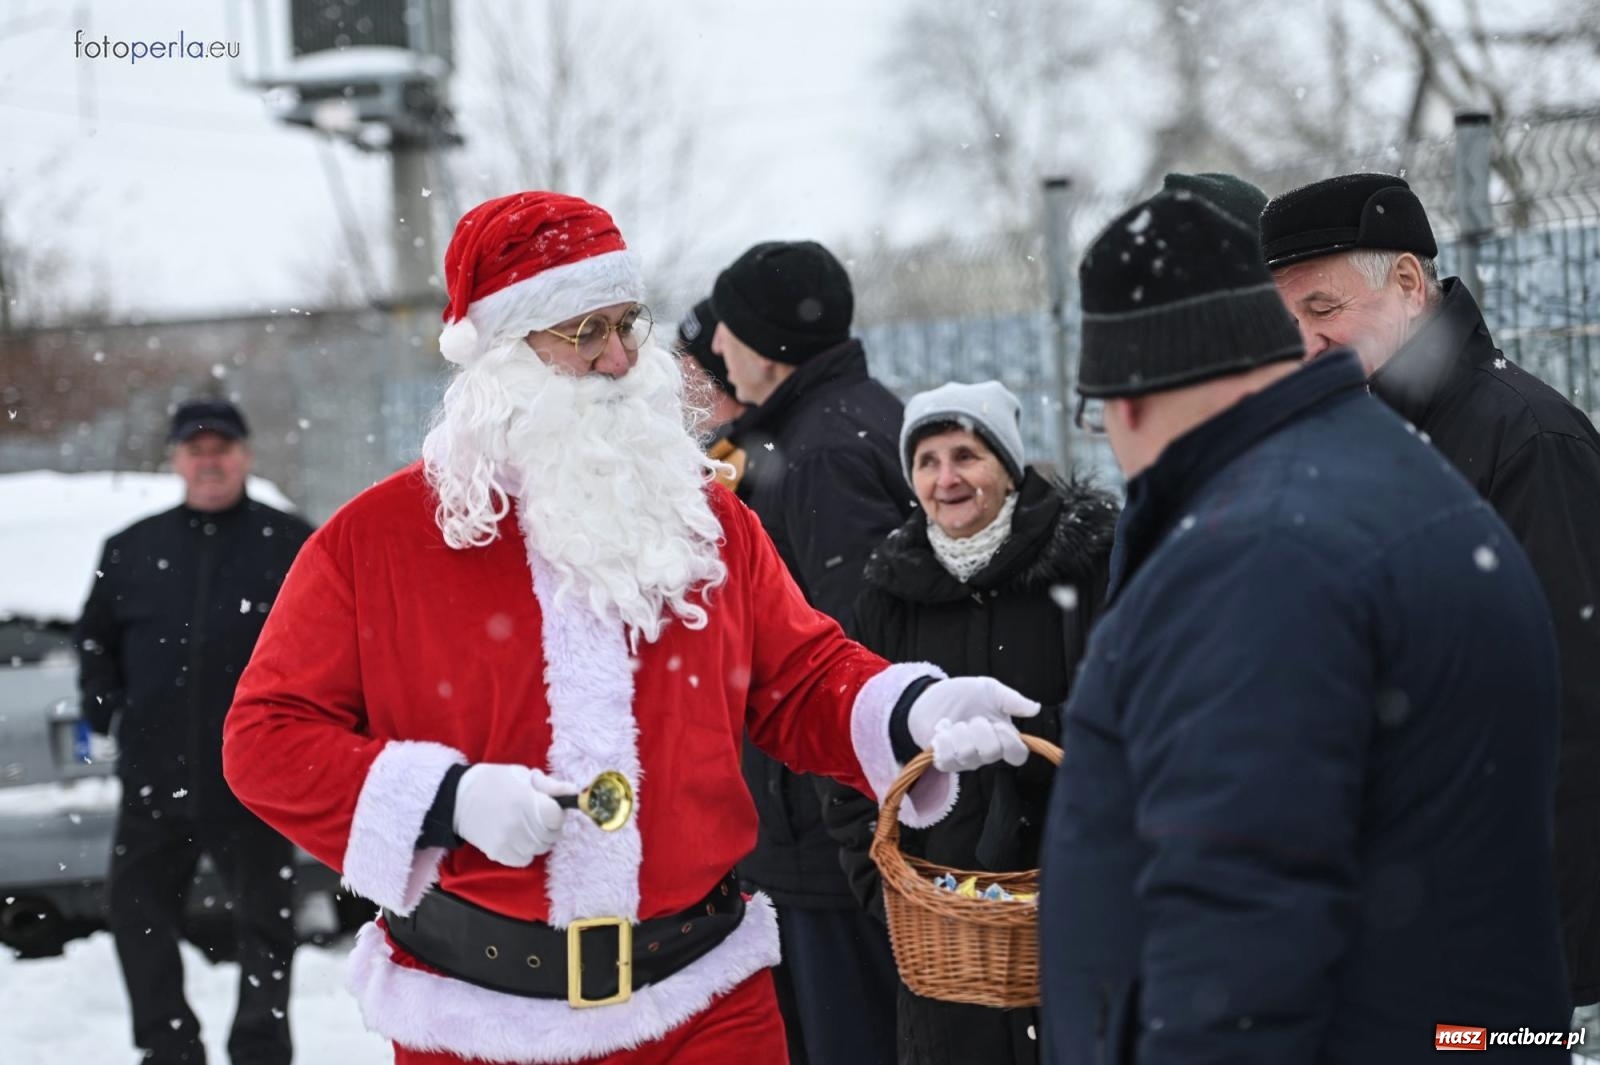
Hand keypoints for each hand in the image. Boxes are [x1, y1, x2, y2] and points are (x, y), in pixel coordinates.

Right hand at [452, 765, 576, 866]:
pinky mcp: (498, 853)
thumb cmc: (493, 782)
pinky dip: (525, 851)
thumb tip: (574, 792)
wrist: (457, 799)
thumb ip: (550, 786)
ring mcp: (508, 841)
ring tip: (526, 826)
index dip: (557, 812)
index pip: (557, 817)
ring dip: (538, 839)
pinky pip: (524, 860)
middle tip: (537, 816)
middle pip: (552, 835)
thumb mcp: (522, 775)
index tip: (549, 807)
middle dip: (550, 826)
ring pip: (540, 849)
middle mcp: (519, 824)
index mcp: (526, 801)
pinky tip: (517, 838)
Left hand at [906, 677, 1039, 771]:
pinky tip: (941, 732)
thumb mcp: (989, 690)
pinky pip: (947, 760)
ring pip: (968, 756)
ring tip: (954, 723)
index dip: (1010, 742)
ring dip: (959, 733)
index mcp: (1002, 737)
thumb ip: (1012, 700)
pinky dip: (942, 741)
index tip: (998, 724)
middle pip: (992, 754)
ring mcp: (966, 760)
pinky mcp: (945, 762)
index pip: (1018, 755)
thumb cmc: (963, 695)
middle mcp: (985, 753)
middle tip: (972, 718)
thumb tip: (1035, 708)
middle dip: (979, 729)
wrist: (931, 695)